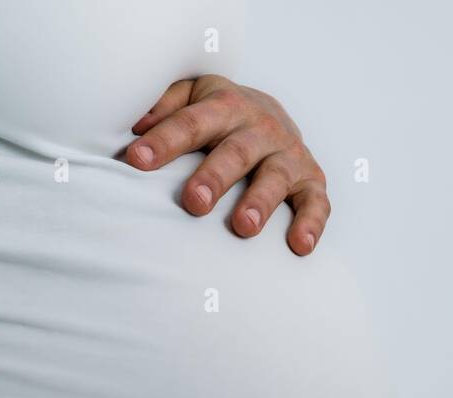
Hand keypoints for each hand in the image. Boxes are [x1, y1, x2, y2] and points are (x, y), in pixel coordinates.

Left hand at [126, 75, 330, 253]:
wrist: (269, 114)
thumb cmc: (215, 116)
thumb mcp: (189, 97)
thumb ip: (163, 105)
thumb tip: (136, 125)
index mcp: (225, 105)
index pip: (193, 121)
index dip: (166, 140)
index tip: (136, 160)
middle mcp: (261, 127)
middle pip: (236, 151)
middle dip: (216, 176)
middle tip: (194, 202)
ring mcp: (289, 154)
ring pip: (276, 176)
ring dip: (261, 202)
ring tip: (243, 227)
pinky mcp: (311, 179)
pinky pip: (316, 201)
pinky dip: (311, 222)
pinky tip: (300, 246)